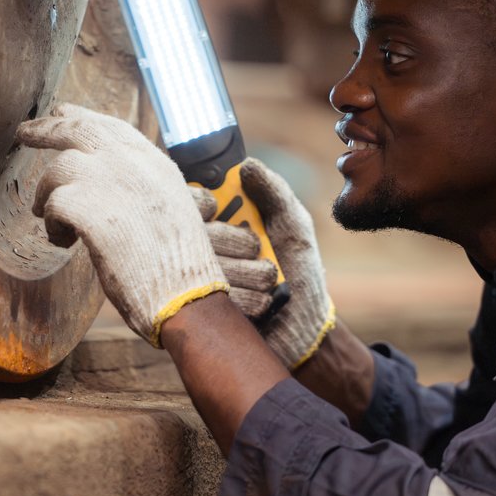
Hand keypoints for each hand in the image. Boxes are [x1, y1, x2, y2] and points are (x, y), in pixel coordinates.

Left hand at [16, 104, 227, 346]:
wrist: (185, 294)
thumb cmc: (179, 267)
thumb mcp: (171, 212)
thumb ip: (142, 190)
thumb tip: (107, 188)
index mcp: (155, 164)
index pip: (112, 127)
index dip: (83, 117)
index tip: (61, 112)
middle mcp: (132, 163)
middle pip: (78, 130)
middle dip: (46, 130)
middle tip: (24, 133)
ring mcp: (109, 181)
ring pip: (57, 169)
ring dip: (47, 196)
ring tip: (51, 221)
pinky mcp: (87, 206)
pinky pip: (51, 204)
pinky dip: (52, 226)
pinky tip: (65, 242)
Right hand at [193, 158, 334, 367]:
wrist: (304, 329)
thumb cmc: (301, 270)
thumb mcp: (293, 225)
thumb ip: (274, 192)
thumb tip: (245, 166)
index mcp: (220, 224)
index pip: (191, 203)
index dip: (202, 203)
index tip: (217, 206)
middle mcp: (203, 251)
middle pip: (197, 235)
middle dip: (238, 242)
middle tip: (258, 248)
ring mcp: (201, 284)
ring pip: (206, 267)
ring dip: (249, 273)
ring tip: (270, 279)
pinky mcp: (206, 314)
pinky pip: (214, 299)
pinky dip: (248, 299)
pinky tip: (265, 303)